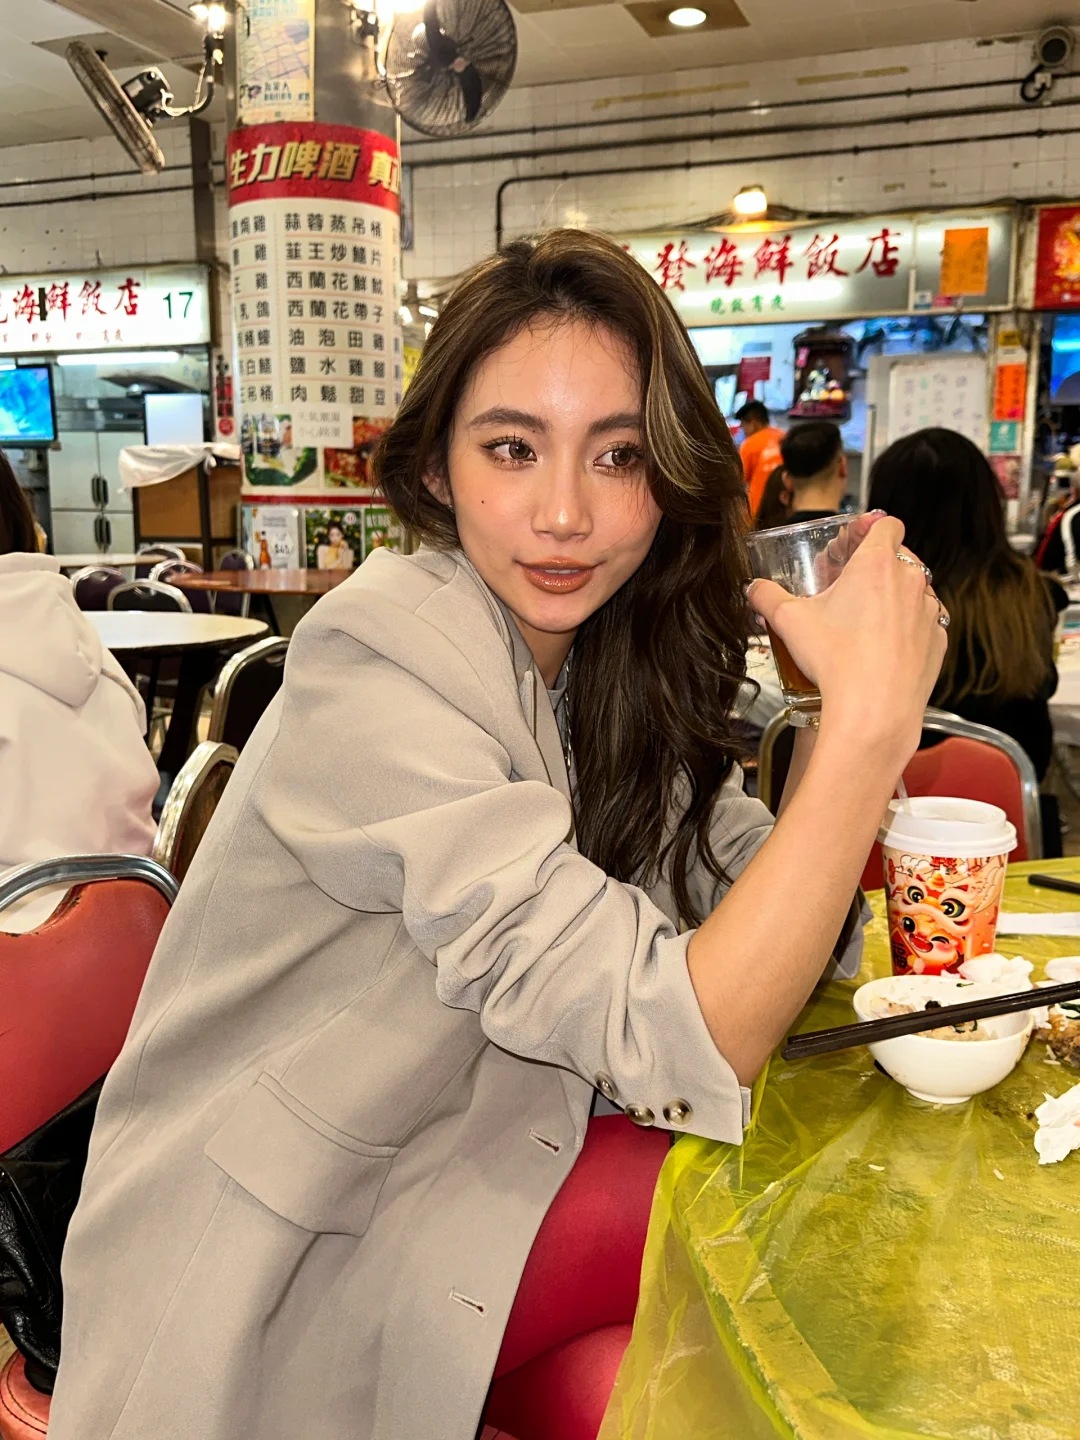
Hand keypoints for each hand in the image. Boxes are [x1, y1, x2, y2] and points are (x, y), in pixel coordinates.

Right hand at [748, 516, 946, 761]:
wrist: (874, 711)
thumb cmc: (838, 662)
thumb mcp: (788, 622)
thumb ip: (767, 597)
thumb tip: (755, 590)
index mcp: (877, 564)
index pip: (886, 523)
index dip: (869, 528)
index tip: (855, 541)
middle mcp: (911, 581)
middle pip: (899, 555)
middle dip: (876, 565)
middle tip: (849, 586)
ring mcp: (929, 611)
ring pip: (914, 590)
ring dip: (894, 596)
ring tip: (865, 619)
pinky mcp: (939, 641)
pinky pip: (924, 623)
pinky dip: (908, 627)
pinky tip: (883, 645)